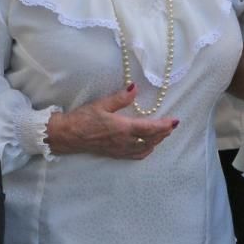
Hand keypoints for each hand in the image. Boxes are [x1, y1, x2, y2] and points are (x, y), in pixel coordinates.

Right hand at [46, 85, 177, 159]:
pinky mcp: (114, 154)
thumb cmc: (83, 118)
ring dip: (156, 142)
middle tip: (172, 126)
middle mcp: (124, 141)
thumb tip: (135, 87)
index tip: (175, 121)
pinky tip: (148, 147)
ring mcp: (119, 150)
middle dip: (163, 133)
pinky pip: (135, 156)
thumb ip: (120, 98)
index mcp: (122, 128)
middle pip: (150, 140)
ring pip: (144, 149)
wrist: (67, 136)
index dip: (164, 125)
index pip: (149, 128)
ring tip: (163, 134)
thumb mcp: (101, 104)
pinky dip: (145, 151)